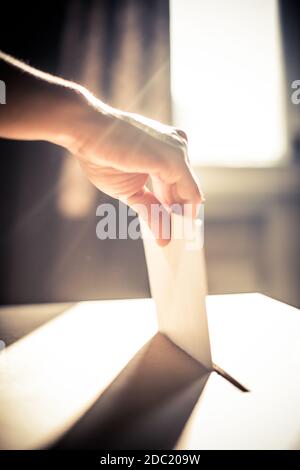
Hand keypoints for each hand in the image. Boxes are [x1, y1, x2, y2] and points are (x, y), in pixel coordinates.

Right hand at [69, 105, 203, 245]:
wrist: (87, 132)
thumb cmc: (102, 155)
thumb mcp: (130, 190)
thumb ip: (150, 210)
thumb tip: (163, 239)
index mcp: (166, 150)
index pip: (178, 185)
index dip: (176, 210)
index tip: (172, 230)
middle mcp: (177, 147)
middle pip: (186, 192)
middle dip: (180, 218)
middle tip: (176, 240)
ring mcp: (178, 152)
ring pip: (190, 195)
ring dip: (182, 220)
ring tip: (175, 239)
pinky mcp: (175, 160)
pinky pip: (189, 195)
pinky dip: (185, 214)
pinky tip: (177, 229)